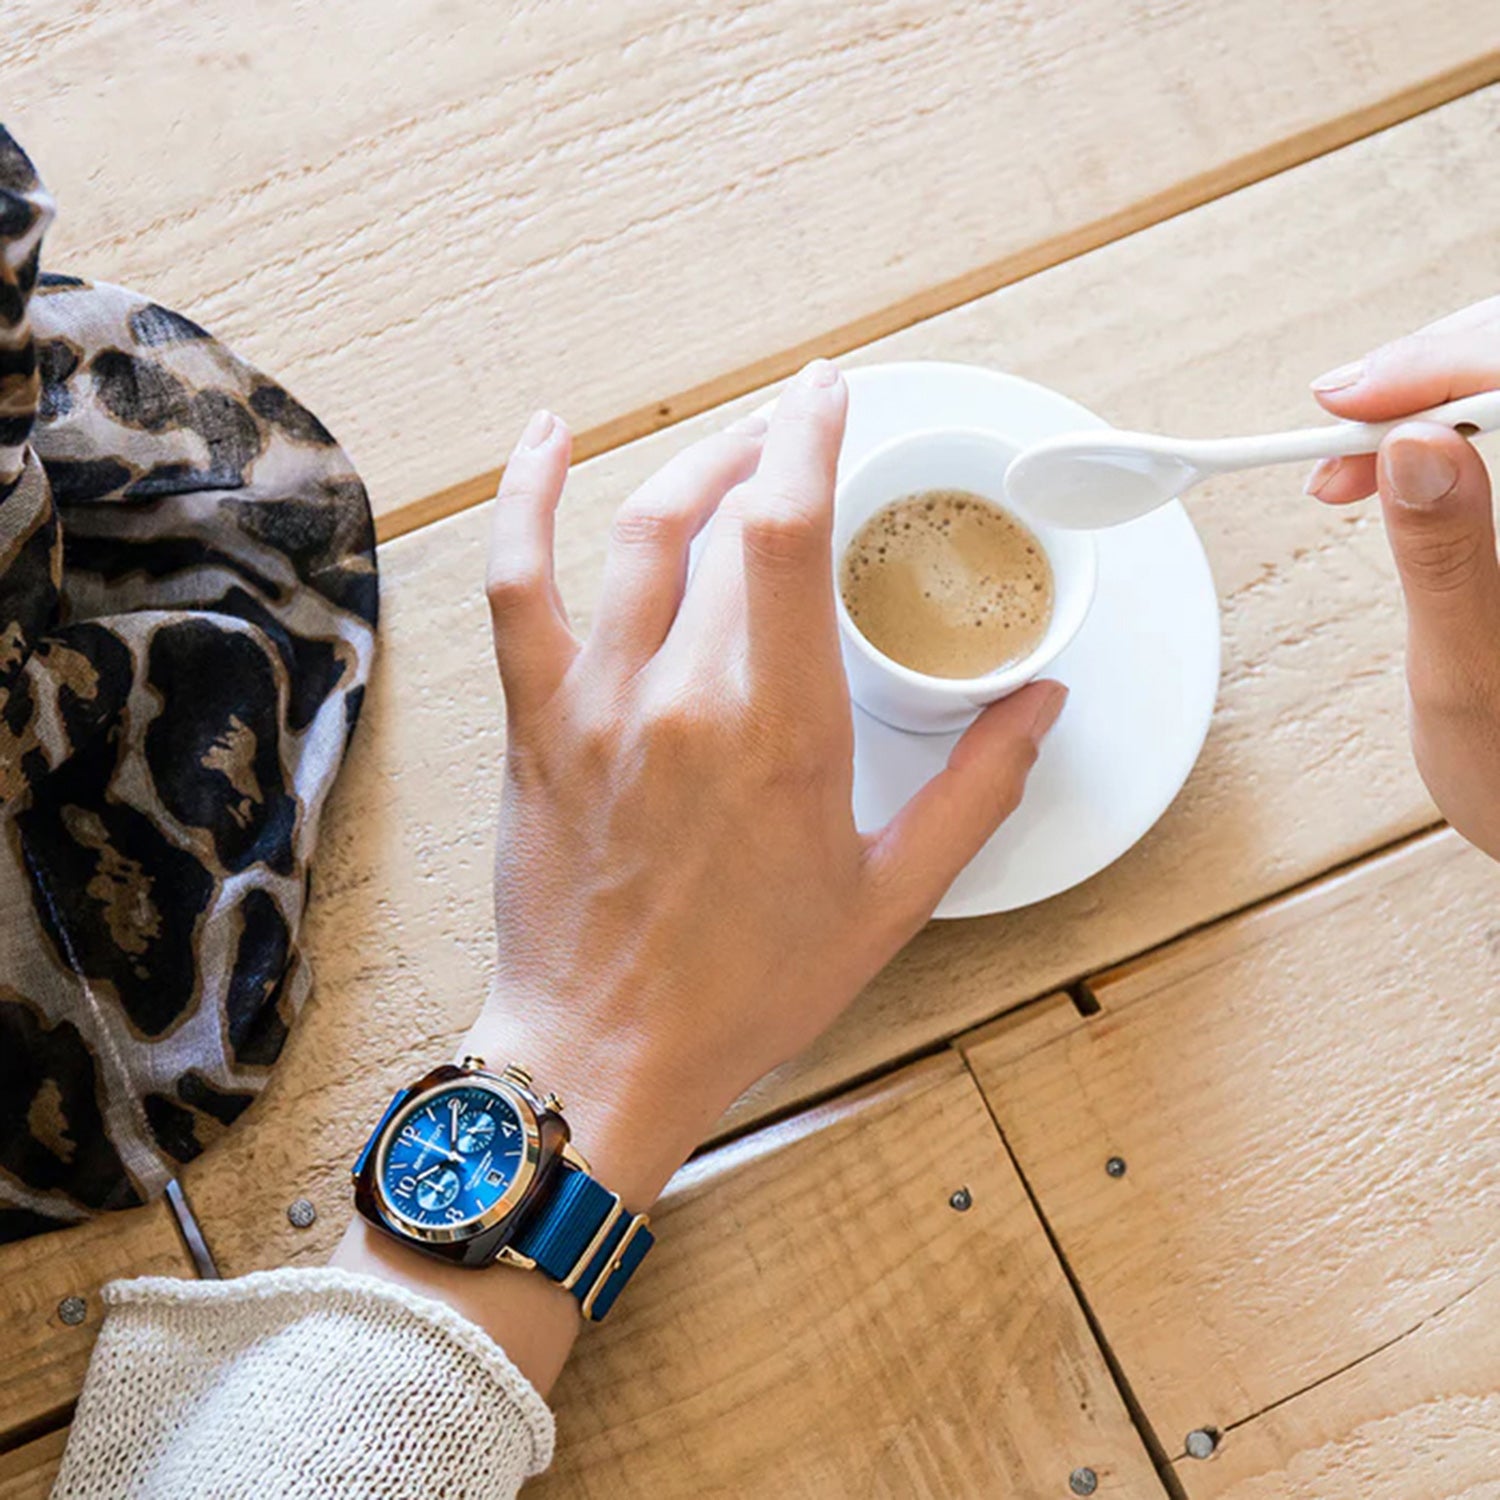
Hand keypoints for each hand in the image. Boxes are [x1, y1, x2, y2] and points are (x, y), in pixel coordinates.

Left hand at [334, 361, 1063, 1389]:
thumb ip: (976, 790)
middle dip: (772, 453)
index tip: (834, 394)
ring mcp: (598, 702)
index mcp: (783, 728)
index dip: (814, 438)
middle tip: (805, 430)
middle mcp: (685, 695)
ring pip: (639, 533)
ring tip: (734, 445)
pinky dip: (526, 500)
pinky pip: (517, 584)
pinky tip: (548, 438)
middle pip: (729, 520)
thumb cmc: (746, 990)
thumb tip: (1041, 703)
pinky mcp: (535, 723)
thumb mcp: (890, 899)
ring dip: (692, 468)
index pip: (794, 532)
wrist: (601, 1055)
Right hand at [1305, 298, 1499, 859]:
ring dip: (1428, 405)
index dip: (1446, 365)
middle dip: (1431, 378)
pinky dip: (1442, 439)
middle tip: (1339, 430)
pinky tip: (1393, 472)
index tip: (1352, 398)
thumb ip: (1446, 557)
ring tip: (1346, 466)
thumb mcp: (1470, 677)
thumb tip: (1417, 449)